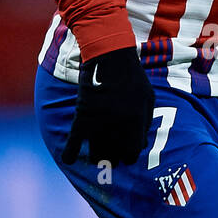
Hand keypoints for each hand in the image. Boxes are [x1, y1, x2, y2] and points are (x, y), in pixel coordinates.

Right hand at [61, 46, 155, 166]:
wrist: (109, 58)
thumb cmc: (132, 78)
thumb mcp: (148, 98)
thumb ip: (146, 122)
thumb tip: (142, 144)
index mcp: (135, 121)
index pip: (133, 152)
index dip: (130, 155)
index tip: (127, 154)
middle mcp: (117, 125)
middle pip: (114, 156)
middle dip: (114, 158)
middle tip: (113, 155)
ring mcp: (97, 122)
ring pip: (96, 154)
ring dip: (97, 158)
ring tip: (99, 157)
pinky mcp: (81, 117)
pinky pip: (73, 143)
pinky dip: (70, 153)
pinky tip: (69, 159)